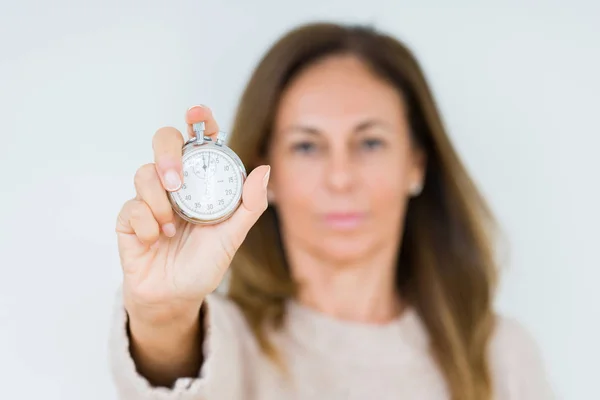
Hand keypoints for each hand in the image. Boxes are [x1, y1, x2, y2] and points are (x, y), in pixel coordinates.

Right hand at [115, 105, 269, 321]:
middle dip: (167, 154)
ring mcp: (149, 198)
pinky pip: (130, 207)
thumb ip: (249, 205)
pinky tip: (157, 240)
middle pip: (163, 142)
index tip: (197, 113)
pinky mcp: (128, 218)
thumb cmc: (205, 263)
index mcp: (202, 181)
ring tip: (173, 228)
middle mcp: (175, 183)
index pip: (199, 141)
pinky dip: (146, 225)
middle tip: (176, 181)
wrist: (176, 297)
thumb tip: (263, 169)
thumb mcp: (233, 236)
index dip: (199, 121)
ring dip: (158, 201)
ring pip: (143, 173)